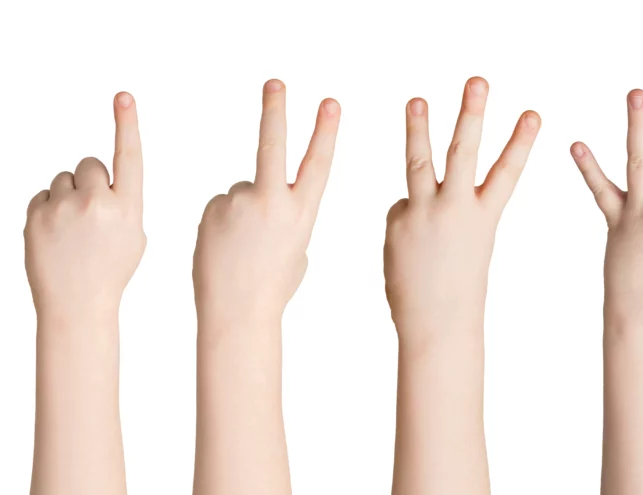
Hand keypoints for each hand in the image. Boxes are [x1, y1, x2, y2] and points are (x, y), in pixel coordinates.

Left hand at [25, 92, 145, 317]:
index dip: (126, 124)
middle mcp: (97, 202)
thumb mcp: (133, 234)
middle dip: (89, 180)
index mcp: (128, 207)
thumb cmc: (110, 269)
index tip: (123, 96)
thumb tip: (101, 179)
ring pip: (64, 178)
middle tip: (91, 211)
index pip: (129, 157)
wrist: (76, 303)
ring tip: (72, 228)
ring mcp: (63, 208)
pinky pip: (42, 194)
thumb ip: (122, 201)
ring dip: (67, 194)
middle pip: (89, 163)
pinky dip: (48, 209)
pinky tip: (56, 234)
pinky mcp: (36, 215)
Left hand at [193, 79, 339, 320]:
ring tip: (240, 247)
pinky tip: (223, 247)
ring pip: (242, 190)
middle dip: (275, 110)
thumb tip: (262, 196)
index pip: (318, 162)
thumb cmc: (273, 285)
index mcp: (303, 212)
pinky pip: (221, 205)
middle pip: (273, 144)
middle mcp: (273, 200)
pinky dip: (222, 221)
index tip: (329, 103)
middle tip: (275, 82)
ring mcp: (241, 202)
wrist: (237, 311)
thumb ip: (286, 215)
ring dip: (241, 212)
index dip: (325, 131)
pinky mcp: (213, 207)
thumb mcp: (297, 249)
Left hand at [384, 77, 540, 344]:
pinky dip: (406, 222)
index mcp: (484, 217)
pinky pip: (401, 209)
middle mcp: (456, 209)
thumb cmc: (457, 289)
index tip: (533, 112)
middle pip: (463, 153)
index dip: (520, 141)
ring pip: (420, 163)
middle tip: (477, 82)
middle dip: (471, 114)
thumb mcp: (466, 245)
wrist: (437, 323)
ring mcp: (425, 213)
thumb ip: (441, 211)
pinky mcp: (398, 221)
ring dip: (418, 128)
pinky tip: (410, 249)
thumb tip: (408, 196)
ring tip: (416, 99)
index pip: (507, 171)